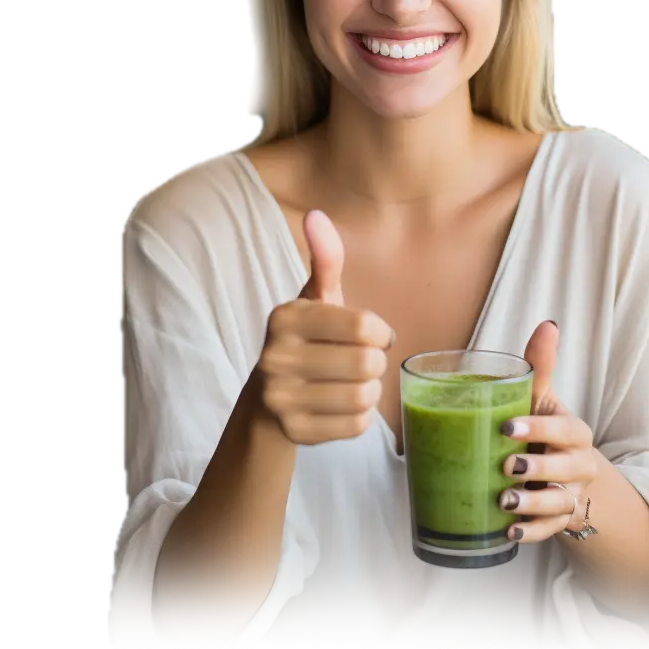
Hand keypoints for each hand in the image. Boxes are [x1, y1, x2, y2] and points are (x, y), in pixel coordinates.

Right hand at [257, 210, 394, 445]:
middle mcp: (274, 357)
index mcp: (284, 318)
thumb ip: (325, 260)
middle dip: (376, 363)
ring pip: (364, 397)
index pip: (363, 327)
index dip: (380, 333)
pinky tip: (341, 406)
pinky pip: (355, 426)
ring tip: (353, 382)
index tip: (372, 335)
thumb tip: (317, 215)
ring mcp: (280, 399)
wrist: (268, 399)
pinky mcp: (293, 433)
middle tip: (361, 362)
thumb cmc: (307, 340)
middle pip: (368, 364)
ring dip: (370, 390)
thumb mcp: (316, 299)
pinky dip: (360, 417)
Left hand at [498, 321, 600, 542]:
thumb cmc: (547, 428)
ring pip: (557, 502)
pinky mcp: (561, 519)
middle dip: (535, 468)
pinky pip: (549, 530)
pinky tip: (508, 532)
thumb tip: (547, 325)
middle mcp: (579, 464)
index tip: (506, 426)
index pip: (562, 429)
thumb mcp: (543, 399)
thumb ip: (541, 366)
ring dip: (531, 503)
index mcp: (574, 431)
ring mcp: (572, 493)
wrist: (570, 474)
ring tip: (504, 502)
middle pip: (564, 468)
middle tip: (505, 467)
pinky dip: (530, 532)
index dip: (537, 428)